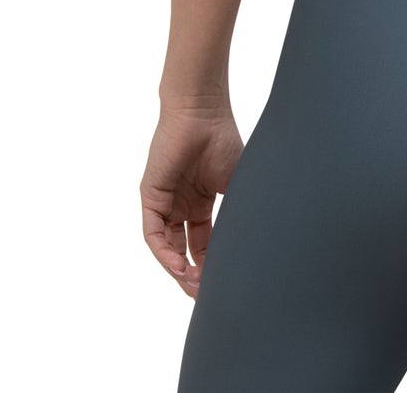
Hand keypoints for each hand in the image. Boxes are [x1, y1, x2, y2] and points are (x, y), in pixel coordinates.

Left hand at [139, 102, 244, 298]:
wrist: (203, 112)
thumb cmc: (223, 139)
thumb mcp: (238, 184)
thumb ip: (240, 212)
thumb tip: (255, 245)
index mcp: (202, 200)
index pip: (204, 243)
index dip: (213, 264)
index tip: (225, 283)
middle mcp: (182, 205)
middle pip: (185, 250)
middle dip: (195, 274)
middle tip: (207, 294)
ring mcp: (165, 202)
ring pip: (167, 247)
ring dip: (179, 270)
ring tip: (196, 286)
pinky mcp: (151, 197)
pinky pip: (154, 234)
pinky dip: (165, 254)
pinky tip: (181, 268)